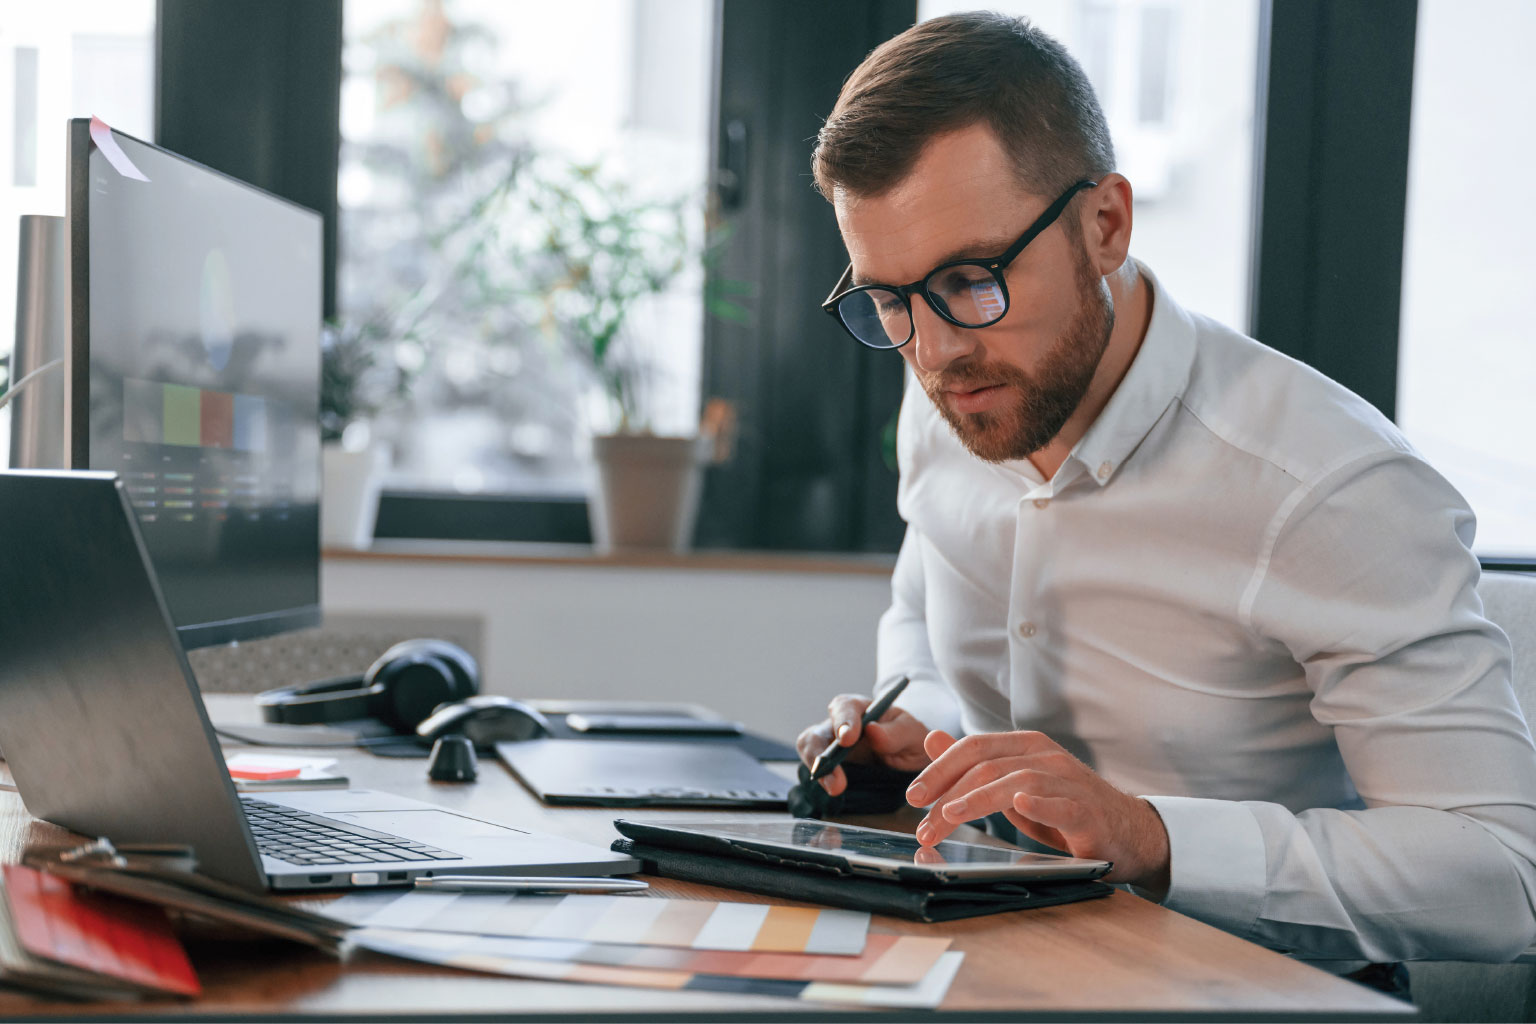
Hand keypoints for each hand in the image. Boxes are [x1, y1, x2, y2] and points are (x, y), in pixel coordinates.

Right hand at [794, 693, 930, 795]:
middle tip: (836, 778)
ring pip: (809, 751)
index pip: (844, 707)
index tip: (848, 739)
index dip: (843, 722)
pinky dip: (819, 781)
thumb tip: (872, 730)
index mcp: (861, 709)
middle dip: (821, 754)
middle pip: (817, 733)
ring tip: (835, 788)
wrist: (910, 759)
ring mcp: (830, 747)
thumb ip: (896, 732)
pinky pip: (815, 771)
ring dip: (818, 770)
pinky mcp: (829, 767)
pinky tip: (832, 791)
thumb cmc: (910, 739)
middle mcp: (839, 725)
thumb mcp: (913, 734)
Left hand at [905, 729, 1170, 891]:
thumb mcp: (1014, 785)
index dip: (939, 769)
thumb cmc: (1065, 810)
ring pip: (1015, 781)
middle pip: (986, 765)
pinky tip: (1020, 805)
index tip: (913, 796)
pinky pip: (1060, 804)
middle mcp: (1046, 757)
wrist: (1128, 833)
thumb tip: (933, 739)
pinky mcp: (1088, 811)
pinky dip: (1038, 804)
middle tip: (921, 821)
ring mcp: (1068, 782)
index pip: (973, 748)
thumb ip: (976, 765)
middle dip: (947, 792)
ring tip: (948, 817)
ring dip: (976, 801)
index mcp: (1025, 747)